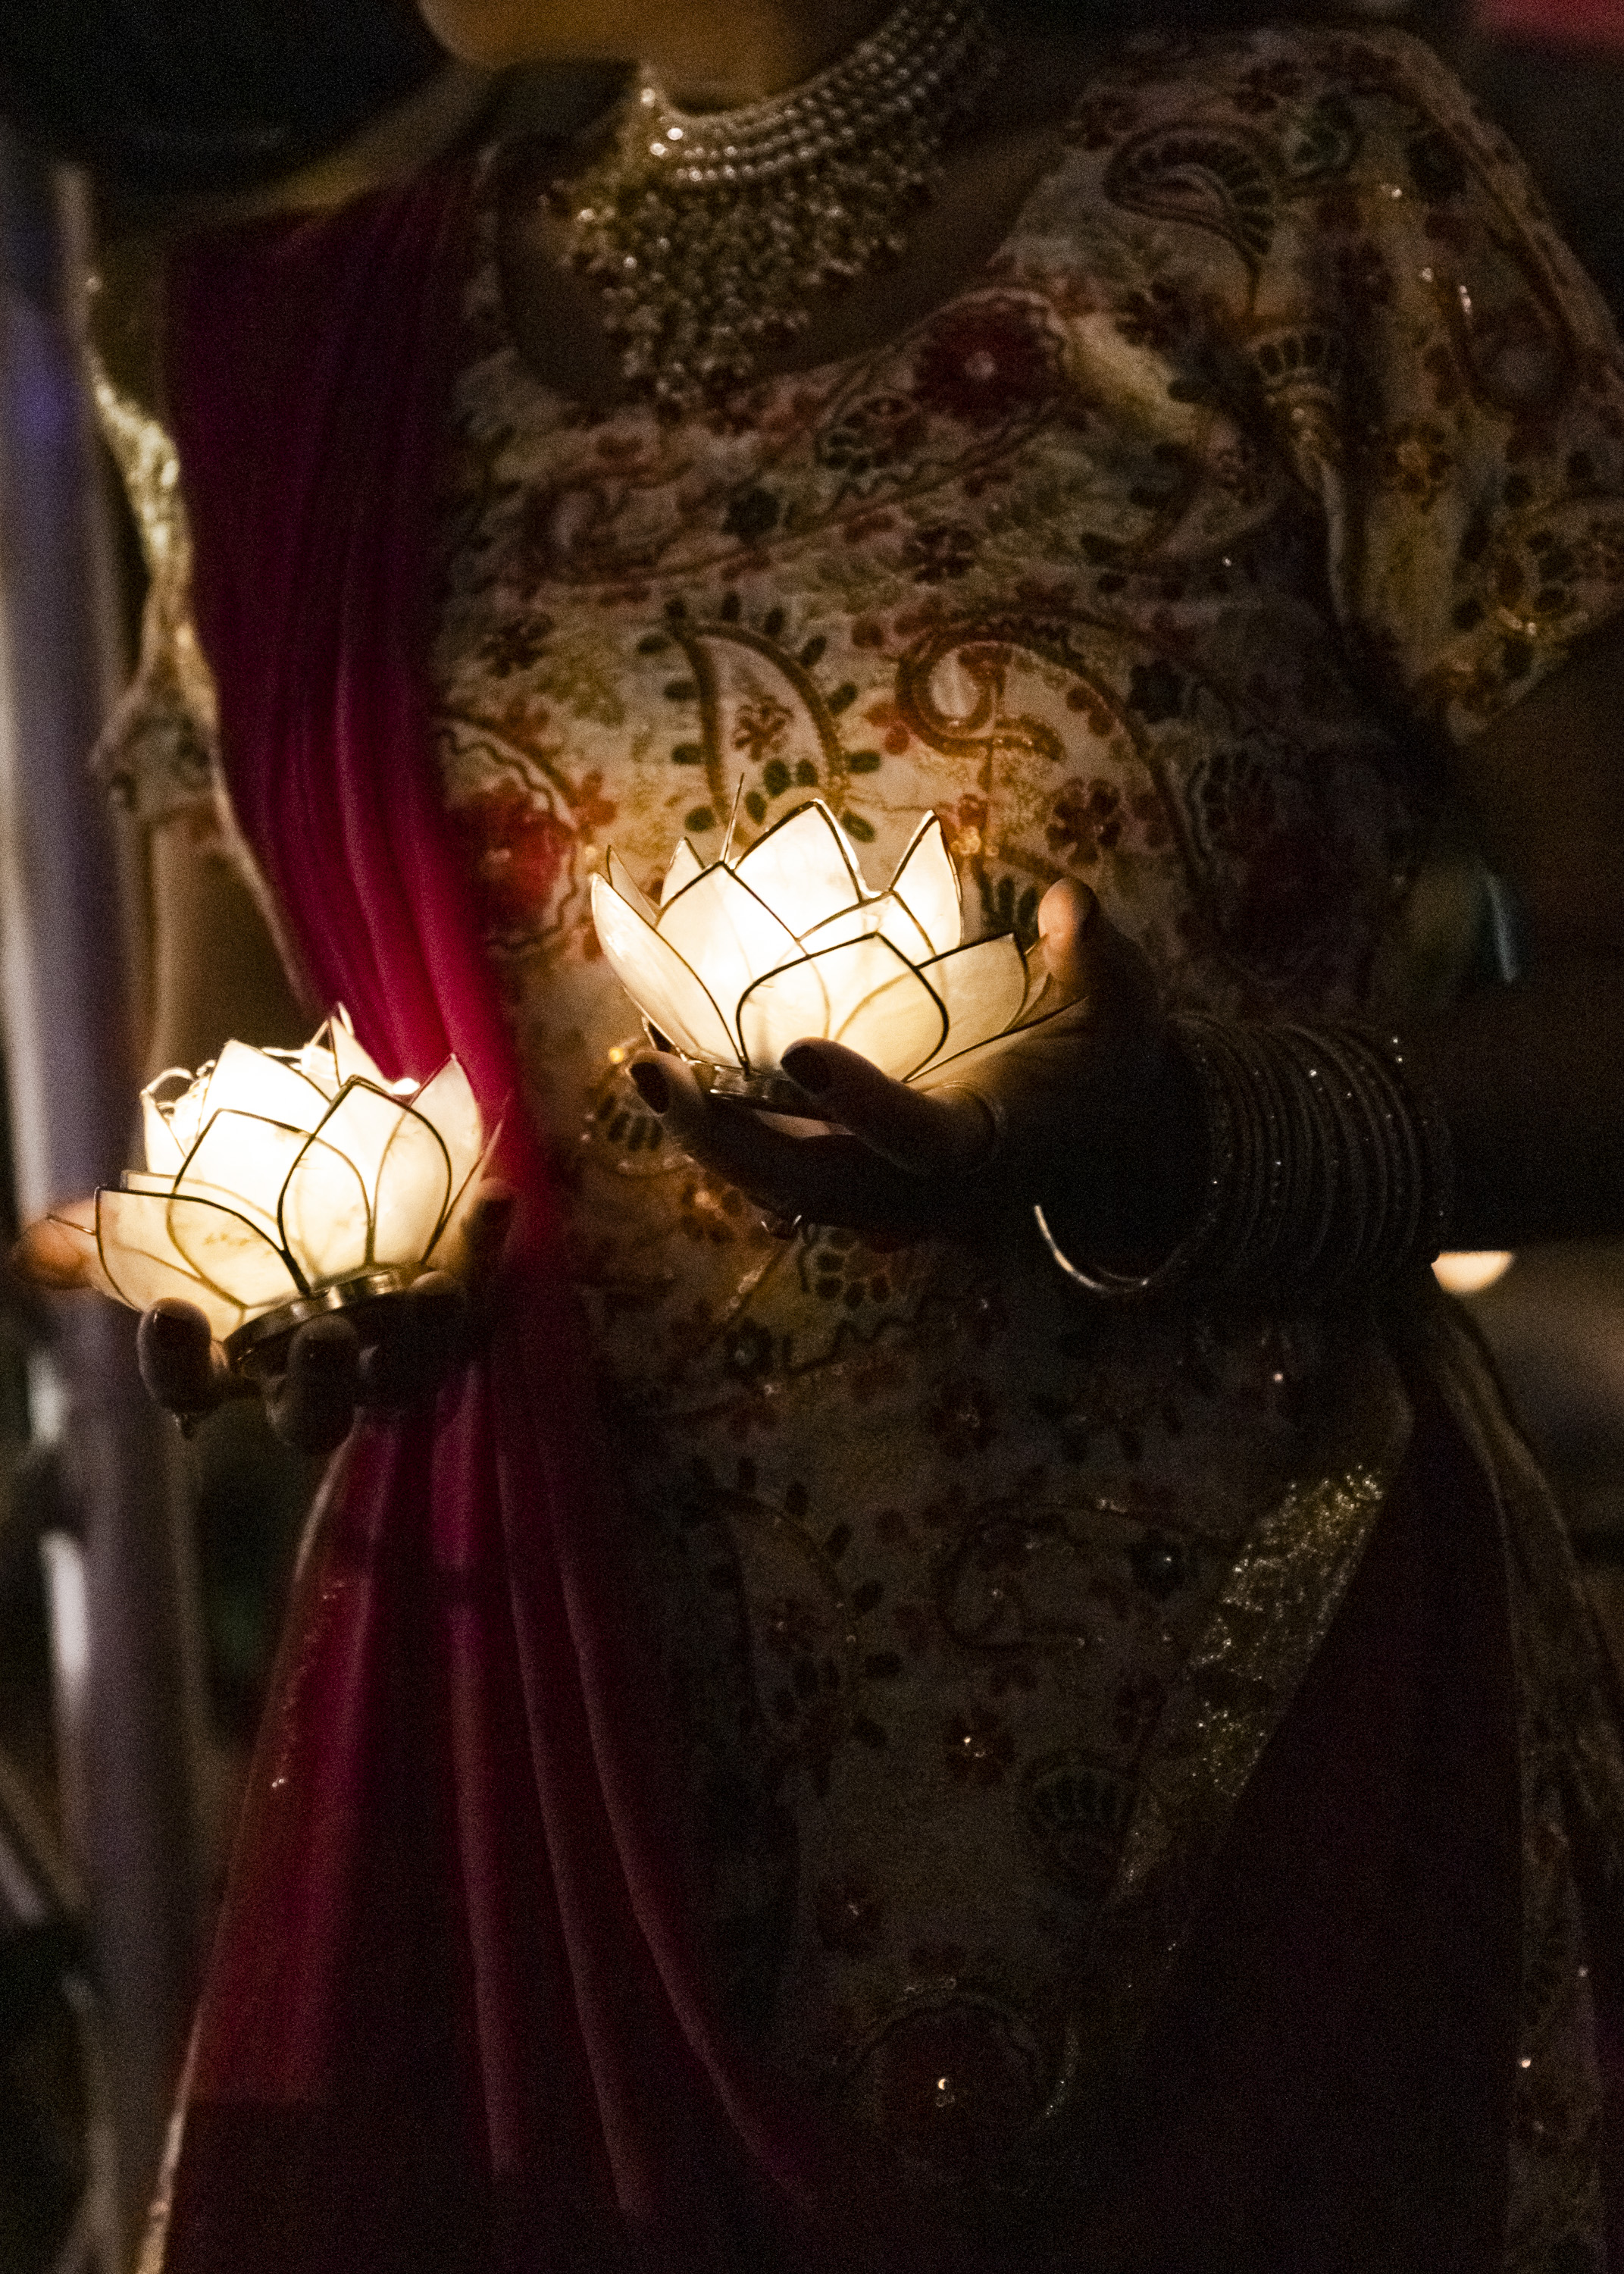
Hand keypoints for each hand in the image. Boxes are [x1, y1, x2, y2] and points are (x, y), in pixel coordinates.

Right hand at [13, 1182, 515, 1454]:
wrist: (291, 1139)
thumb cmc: (210, 1196)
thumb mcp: (150, 1211)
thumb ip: (98, 1236)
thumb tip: (36, 1248)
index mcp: (226, 1365)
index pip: (190, 1388)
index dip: (176, 1365)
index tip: (169, 1311)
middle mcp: (307, 1374)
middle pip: (315, 1414)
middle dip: (322, 1384)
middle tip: (323, 1333)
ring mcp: (384, 1345)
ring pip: (411, 1372)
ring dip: (424, 1338)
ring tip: (430, 1292)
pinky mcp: (448, 1296)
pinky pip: (477, 1283)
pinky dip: (484, 1246)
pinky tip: (492, 1197)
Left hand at [627, 880, 1206, 1260]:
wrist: (1105, 1135)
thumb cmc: (1107, 1057)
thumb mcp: (1125, 1003)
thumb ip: (1099, 958)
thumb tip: (1068, 906)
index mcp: (994, 1144)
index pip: (922, 1140)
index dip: (863, 1106)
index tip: (798, 1053)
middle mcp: (931, 1192)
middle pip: (818, 1185)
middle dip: (730, 1138)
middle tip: (654, 1072)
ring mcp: (893, 1201)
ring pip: (785, 1189)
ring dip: (709, 1139)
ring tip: (645, 1072)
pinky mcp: (864, 1187)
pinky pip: (781, 1175)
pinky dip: (725, 1136)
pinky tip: (672, 1081)